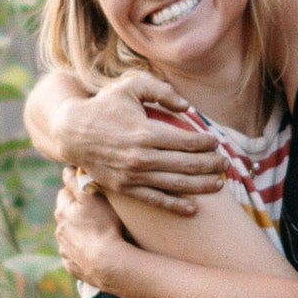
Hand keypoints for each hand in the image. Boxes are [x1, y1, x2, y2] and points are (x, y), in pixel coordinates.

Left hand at [54, 170, 130, 286]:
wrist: (107, 264)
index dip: (78, 191)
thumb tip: (67, 169)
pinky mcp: (72, 267)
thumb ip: (76, 181)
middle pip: (67, 216)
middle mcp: (59, 231)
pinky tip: (97, 251)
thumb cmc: (103, 226)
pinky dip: (84, 252)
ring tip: (99, 234)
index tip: (91, 193)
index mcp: (62, 212)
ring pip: (71, 236)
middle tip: (97, 213)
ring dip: (81, 233)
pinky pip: (77, 256)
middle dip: (78, 213)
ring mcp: (65, 251)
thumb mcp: (91, 196)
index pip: (65, 193)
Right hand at [55, 72, 226, 214]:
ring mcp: (133, 176)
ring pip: (176, 184)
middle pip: (187, 164)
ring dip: (202, 185)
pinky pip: (155, 200)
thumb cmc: (105, 106)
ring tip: (219, 183)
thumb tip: (188, 108)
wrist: (72, 133)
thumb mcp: (131, 88)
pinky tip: (193, 208)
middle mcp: (141, 157)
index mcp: (145, 132)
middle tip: (225, 164)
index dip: (207, 143)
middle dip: (211, 165)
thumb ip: (162, 92)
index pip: (187, 141)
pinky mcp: (125, 188)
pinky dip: (175, 205)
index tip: (216, 142)